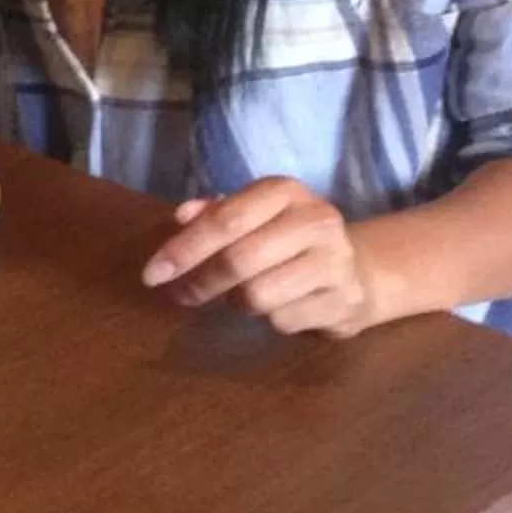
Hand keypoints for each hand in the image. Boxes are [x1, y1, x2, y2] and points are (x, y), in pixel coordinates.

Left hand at [144, 179, 381, 334]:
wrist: (359, 271)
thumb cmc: (287, 239)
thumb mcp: (253, 216)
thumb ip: (214, 214)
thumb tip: (180, 216)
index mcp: (285, 192)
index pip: (225, 220)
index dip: (183, 249)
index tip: (152, 274)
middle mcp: (316, 221)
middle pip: (238, 261)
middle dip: (199, 282)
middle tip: (180, 295)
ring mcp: (337, 262)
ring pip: (257, 296)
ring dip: (235, 302)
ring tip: (240, 294)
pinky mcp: (345, 302)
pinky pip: (282, 321)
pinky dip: (267, 320)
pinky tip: (277, 306)